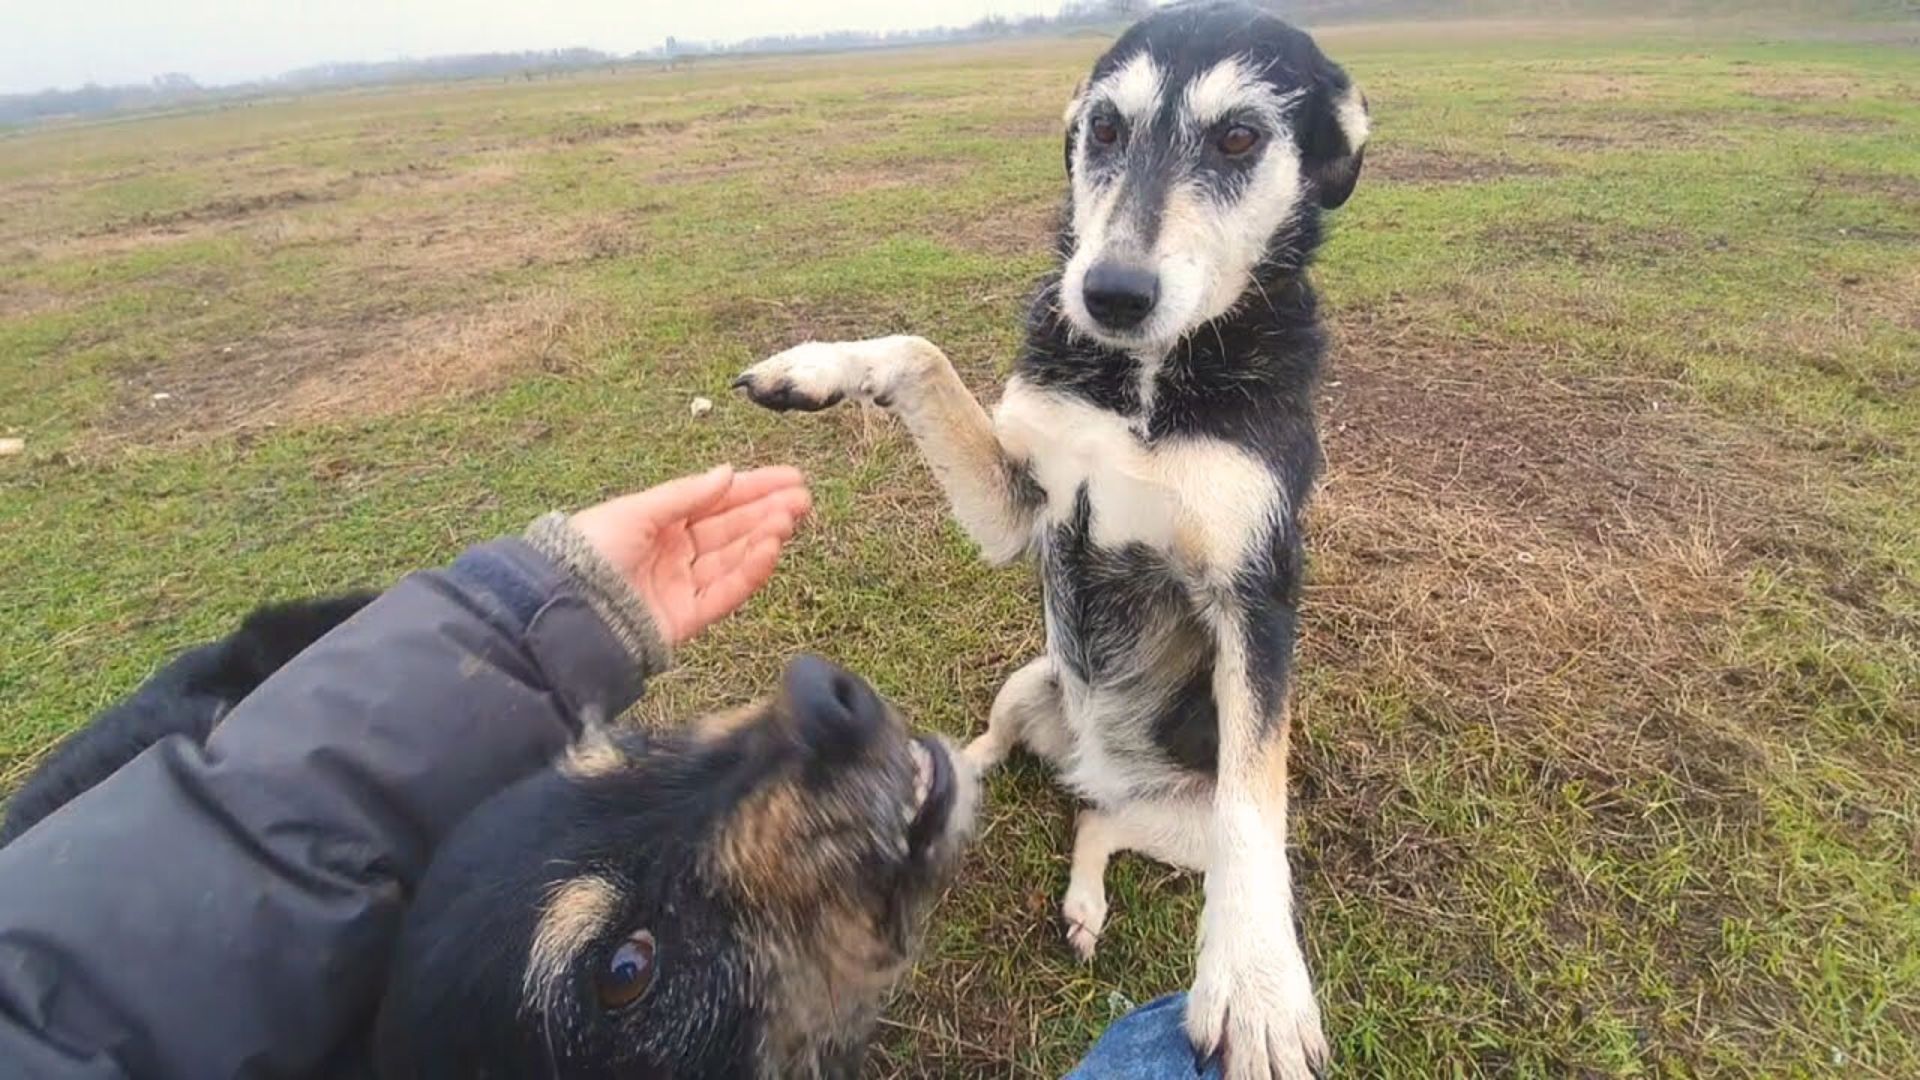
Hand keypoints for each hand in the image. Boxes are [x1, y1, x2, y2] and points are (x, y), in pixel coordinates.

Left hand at [570, 465, 810, 646]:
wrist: (565, 609)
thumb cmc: (589, 552)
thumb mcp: (636, 511)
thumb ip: (686, 495)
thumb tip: (728, 473)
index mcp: (660, 523)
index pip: (716, 502)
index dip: (754, 489)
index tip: (790, 478)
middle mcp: (676, 553)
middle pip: (731, 529)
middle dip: (768, 512)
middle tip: (803, 499)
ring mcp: (683, 586)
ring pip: (734, 559)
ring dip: (764, 538)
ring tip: (790, 518)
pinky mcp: (688, 618)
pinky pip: (726, 593)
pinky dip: (750, 572)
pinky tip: (771, 549)